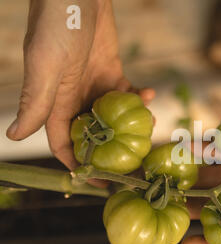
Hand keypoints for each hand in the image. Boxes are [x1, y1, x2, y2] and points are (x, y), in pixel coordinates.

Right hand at [6, 0, 154, 169]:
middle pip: (93, 135)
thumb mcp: (46, 66)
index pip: (64, 143)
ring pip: (113, 117)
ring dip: (130, 125)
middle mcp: (74, 99)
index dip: (79, 164)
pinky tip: (149, 95)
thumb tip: (14, 136)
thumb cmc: (57, 26)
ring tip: (149, 127)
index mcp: (55, 103)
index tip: (99, 182)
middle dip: (111, 151)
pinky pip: (126, 93)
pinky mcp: (111, 72)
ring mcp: (94, 86)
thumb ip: (36, 101)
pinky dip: (138, 97)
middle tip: (135, 163)